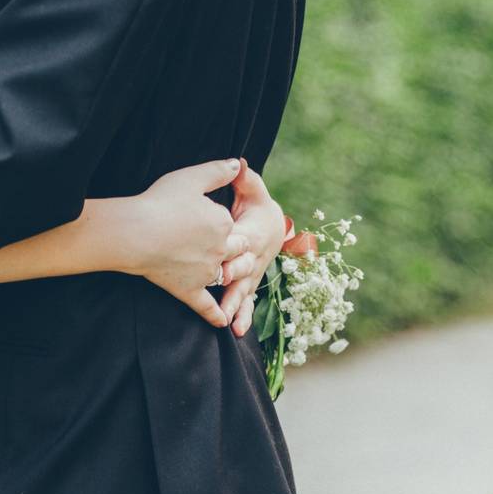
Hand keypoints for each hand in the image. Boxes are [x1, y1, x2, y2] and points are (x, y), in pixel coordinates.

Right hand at [128, 159, 248, 327]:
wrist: (134, 233)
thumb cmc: (160, 201)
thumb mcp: (191, 177)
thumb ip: (219, 170)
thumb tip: (239, 163)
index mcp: (223, 224)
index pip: (232, 224)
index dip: (222, 222)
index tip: (207, 219)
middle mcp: (220, 250)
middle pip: (235, 251)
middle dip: (234, 249)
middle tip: (225, 247)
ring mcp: (206, 273)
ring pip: (224, 276)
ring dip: (228, 277)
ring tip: (227, 277)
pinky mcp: (189, 290)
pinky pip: (207, 305)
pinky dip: (216, 314)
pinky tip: (224, 322)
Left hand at [221, 160, 284, 337]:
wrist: (272, 227)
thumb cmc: (257, 207)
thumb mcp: (252, 190)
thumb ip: (245, 179)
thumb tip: (239, 162)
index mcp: (252, 233)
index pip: (243, 240)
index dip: (233, 245)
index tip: (220, 250)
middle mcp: (255, 257)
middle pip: (244, 268)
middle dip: (233, 276)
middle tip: (220, 284)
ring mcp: (253, 274)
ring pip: (246, 290)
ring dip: (238, 305)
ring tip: (230, 321)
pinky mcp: (249, 285)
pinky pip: (248, 303)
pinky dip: (244, 316)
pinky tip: (235, 331)